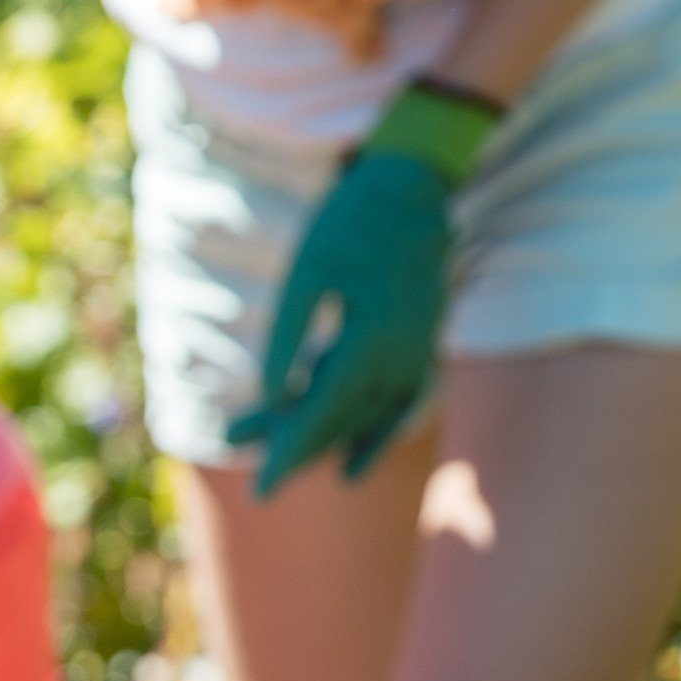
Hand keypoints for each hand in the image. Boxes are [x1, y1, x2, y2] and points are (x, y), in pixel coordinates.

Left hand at [226, 78, 500, 498]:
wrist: (412, 189)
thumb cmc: (349, 223)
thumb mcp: (305, 274)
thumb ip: (287, 338)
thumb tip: (270, 397)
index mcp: (372, 339)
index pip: (324, 412)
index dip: (290, 452)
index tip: (262, 489)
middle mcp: (404, 357)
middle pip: (343, 422)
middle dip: (297, 452)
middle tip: (258, 491)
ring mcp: (419, 356)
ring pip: (367, 418)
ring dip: (324, 441)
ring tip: (278, 463)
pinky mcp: (421, 350)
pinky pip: (397, 409)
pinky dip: (373, 438)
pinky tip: (348, 467)